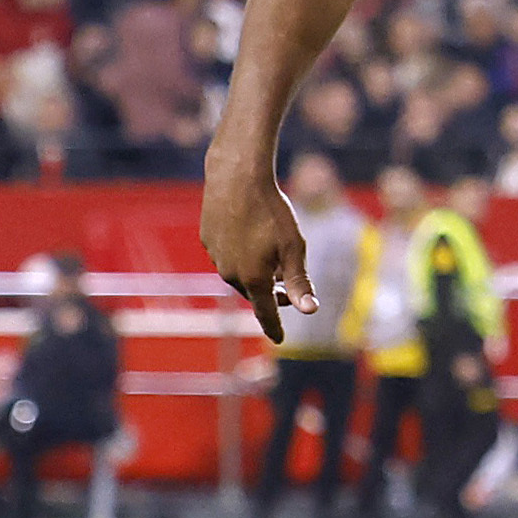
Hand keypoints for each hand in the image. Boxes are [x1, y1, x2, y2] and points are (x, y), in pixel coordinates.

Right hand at [203, 159, 312, 344]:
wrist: (237, 178)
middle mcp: (230, 273)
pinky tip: (252, 237)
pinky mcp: (208, 240)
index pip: (266, 313)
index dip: (274, 327)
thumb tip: (310, 311)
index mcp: (253, 279)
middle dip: (273, 295)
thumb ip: (299, 281)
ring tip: (273, 260)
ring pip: (240, 275)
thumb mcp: (293, 248)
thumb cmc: (271, 212)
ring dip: (257, 274)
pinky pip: (228, 256)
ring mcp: (216, 257)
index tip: (279, 339)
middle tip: (289, 289)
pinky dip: (242, 255)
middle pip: (255, 293)